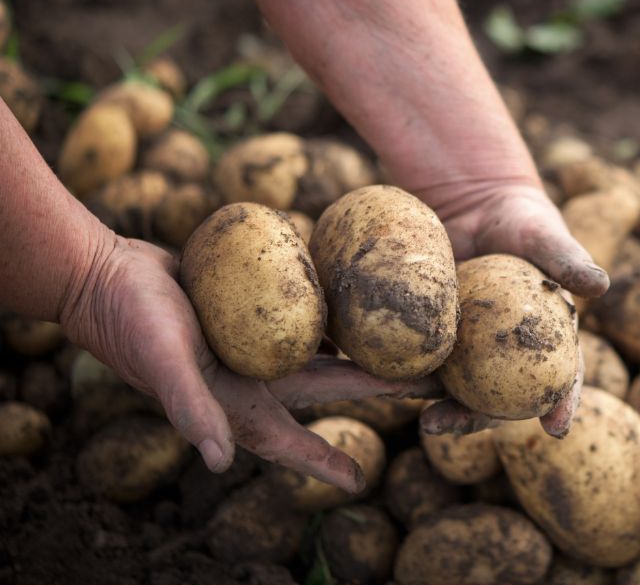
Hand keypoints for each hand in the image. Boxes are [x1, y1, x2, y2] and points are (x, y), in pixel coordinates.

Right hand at [60, 234, 437, 489]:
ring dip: (357, 350)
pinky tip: (355, 299)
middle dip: (372, 389)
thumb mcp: (163, 363)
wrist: (104, 273)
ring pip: (319, 350)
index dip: (322, 461)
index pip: (289, 442)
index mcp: (233, 402)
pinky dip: (327, 312)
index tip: (360, 480)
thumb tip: (220, 462)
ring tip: (403, 343)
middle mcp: (250, 378)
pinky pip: (299, 314)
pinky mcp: (251, 310)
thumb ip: (191, 408)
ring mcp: (252, 345)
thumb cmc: (131, 323)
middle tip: (422, 386)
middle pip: (325, 387)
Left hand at [417, 181, 606, 437]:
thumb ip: (568, 259)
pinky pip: (412, 351)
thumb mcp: (544, 234)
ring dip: (423, 398)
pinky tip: (372, 373)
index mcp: (544, 339)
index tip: (557, 428)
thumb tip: (601, 284)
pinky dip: (392, 365)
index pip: (561, 376)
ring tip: (400, 402)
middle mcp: (502, 355)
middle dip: (469, 419)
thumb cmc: (521, 218)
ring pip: (446, 383)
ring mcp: (462, 346)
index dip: (561, 403)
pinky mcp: (427, 330)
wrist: (472, 198)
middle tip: (441, 424)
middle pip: (492, 397)